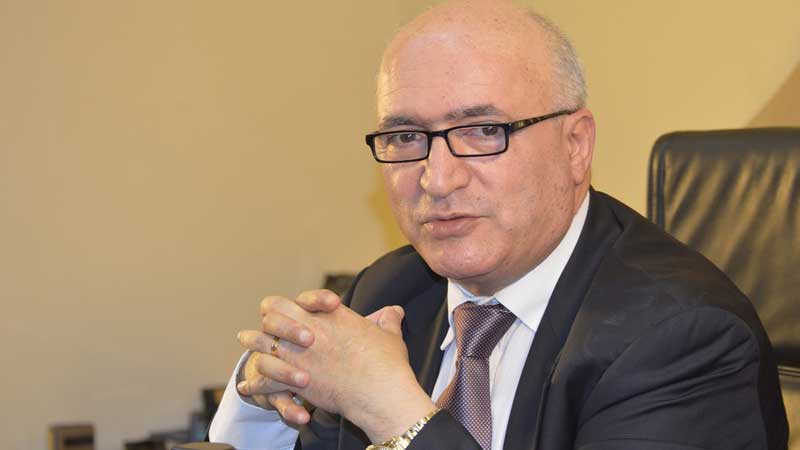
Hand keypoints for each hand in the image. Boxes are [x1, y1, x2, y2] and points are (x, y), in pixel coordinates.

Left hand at [239, 291, 435, 442]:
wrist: (381, 393)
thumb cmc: (387, 364)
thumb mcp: (389, 336)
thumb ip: (387, 320)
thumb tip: (395, 311)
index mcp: (332, 316)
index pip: (304, 299)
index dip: (301, 302)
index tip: (299, 310)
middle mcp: (310, 329)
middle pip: (275, 312)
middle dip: (269, 316)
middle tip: (265, 322)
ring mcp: (299, 355)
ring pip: (262, 341)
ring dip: (252, 342)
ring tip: (245, 340)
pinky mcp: (294, 380)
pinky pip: (265, 378)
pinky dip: (255, 383)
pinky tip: (249, 385)